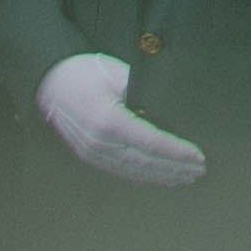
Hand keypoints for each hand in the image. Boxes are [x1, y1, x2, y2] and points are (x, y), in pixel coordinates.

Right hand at [31, 52, 210, 188]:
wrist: (51, 81)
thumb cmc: (87, 71)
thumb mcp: (119, 74)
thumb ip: (145, 91)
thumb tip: (173, 105)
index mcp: (108, 121)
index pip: (151, 143)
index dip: (176, 152)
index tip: (198, 155)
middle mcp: (100, 143)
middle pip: (145, 162)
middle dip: (175, 168)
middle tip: (199, 170)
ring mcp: (93, 153)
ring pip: (134, 171)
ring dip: (162, 176)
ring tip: (185, 178)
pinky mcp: (90, 157)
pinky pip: (121, 171)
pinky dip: (143, 176)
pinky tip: (160, 177)